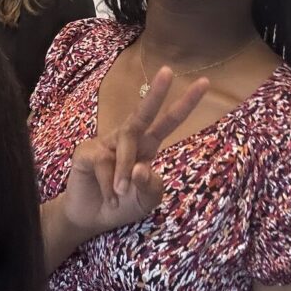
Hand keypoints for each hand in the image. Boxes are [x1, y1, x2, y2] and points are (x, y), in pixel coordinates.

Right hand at [60, 68, 208, 237]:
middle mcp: (127, 139)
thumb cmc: (123, 206)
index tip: (204, 83)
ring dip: (125, 169)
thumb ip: (150, 186)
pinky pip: (102, 162)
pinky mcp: (86, 152)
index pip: (168, 122)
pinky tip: (110, 199)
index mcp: (146, 147)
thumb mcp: (146, 201)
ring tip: (122, 193)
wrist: (90, 218)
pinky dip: (109, 185)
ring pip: (125, 143)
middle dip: (156, 93)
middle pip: (143, 112)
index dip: (184, 104)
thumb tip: (139, 167)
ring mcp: (105, 143)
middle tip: (167, 72)